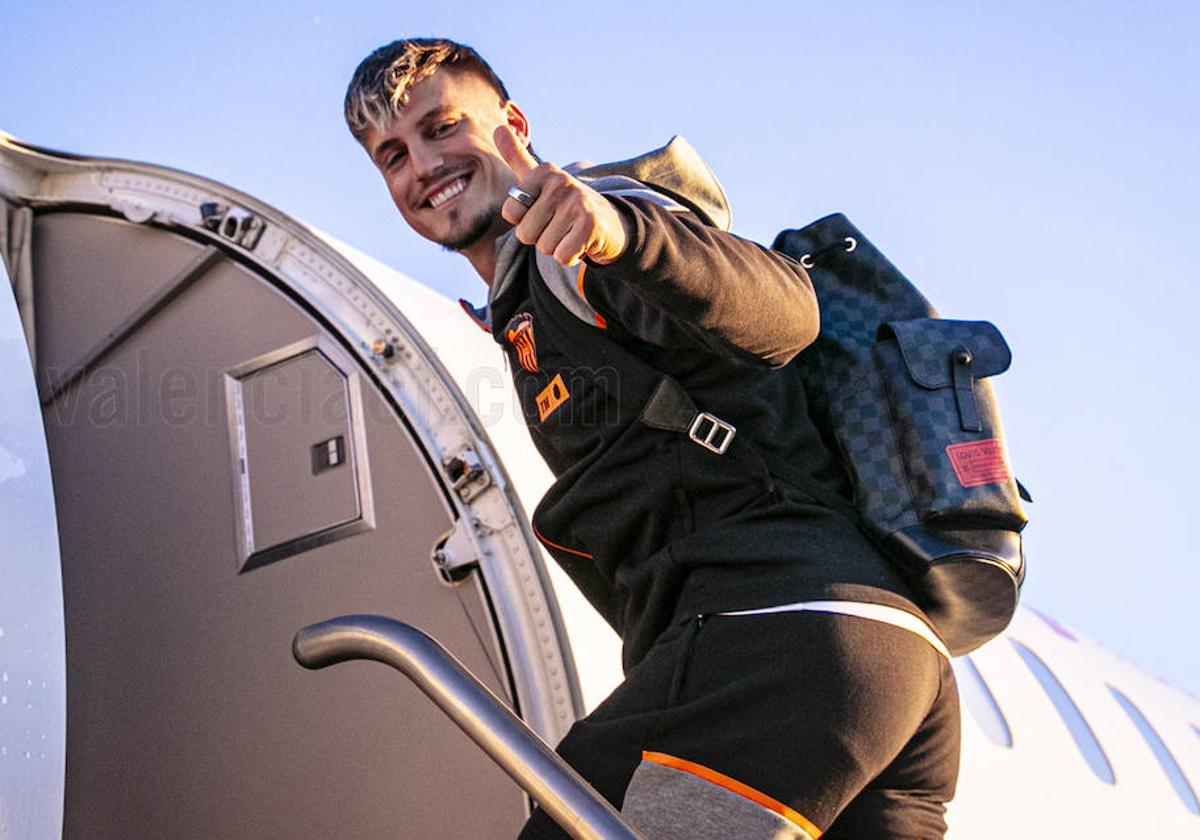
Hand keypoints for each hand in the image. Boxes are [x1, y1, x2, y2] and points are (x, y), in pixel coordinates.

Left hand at [495, 126, 628, 266]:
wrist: (608, 222)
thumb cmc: (565, 203)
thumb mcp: (540, 179)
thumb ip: (518, 156)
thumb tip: (499, 127)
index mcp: (544, 171)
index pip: (510, 213)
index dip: (523, 221)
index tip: (541, 212)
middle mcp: (560, 182)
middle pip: (526, 234)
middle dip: (540, 237)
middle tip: (558, 225)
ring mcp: (577, 202)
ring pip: (544, 247)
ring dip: (556, 247)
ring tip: (570, 232)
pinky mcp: (590, 225)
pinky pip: (562, 256)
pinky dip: (570, 257)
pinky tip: (580, 243)